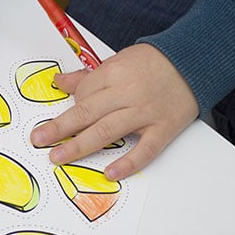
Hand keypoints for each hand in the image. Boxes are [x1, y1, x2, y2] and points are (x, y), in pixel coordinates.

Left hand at [30, 43, 198, 179]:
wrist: (195, 61)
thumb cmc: (155, 63)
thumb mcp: (118, 61)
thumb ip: (88, 76)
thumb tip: (59, 82)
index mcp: (115, 72)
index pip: (83, 93)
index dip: (71, 106)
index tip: (64, 118)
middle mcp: (128, 92)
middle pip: (87, 112)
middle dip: (60, 128)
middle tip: (39, 141)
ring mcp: (145, 112)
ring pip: (107, 130)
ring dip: (80, 146)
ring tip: (58, 158)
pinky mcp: (163, 128)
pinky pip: (144, 149)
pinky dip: (127, 163)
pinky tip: (109, 173)